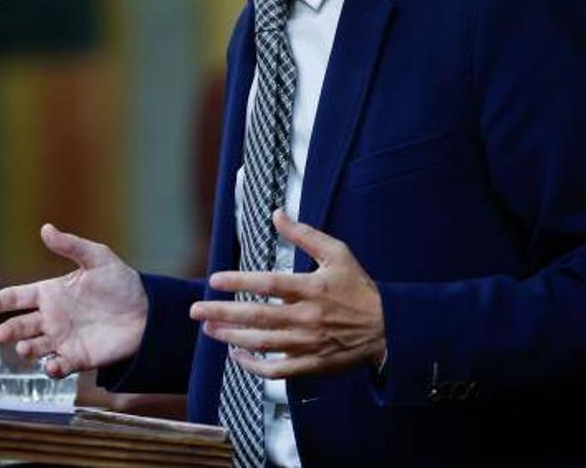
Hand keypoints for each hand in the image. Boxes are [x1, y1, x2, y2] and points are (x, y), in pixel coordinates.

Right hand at [0, 224, 146, 377]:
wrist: (148, 313)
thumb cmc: (121, 283)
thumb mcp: (98, 258)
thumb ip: (71, 246)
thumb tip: (46, 228)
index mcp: (51, 293)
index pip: (18, 296)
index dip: (1, 301)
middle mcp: (52, 317)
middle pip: (20, 325)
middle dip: (8, 330)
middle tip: (1, 333)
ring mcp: (63, 339)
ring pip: (34, 347)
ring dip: (26, 349)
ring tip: (25, 348)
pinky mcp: (77, 358)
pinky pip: (58, 367)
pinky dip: (51, 368)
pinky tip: (53, 365)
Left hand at [190, 210, 385, 378]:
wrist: (389, 329)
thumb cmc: (359, 289)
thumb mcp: (337, 254)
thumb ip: (305, 234)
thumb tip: (277, 214)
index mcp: (312, 288)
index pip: (269, 284)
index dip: (239, 283)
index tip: (215, 281)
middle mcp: (307, 317)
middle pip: (258, 317)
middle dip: (222, 314)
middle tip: (196, 311)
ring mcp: (308, 344)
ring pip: (262, 344)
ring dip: (231, 338)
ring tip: (208, 330)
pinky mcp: (311, 365)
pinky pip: (276, 370)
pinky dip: (253, 366)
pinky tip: (236, 355)